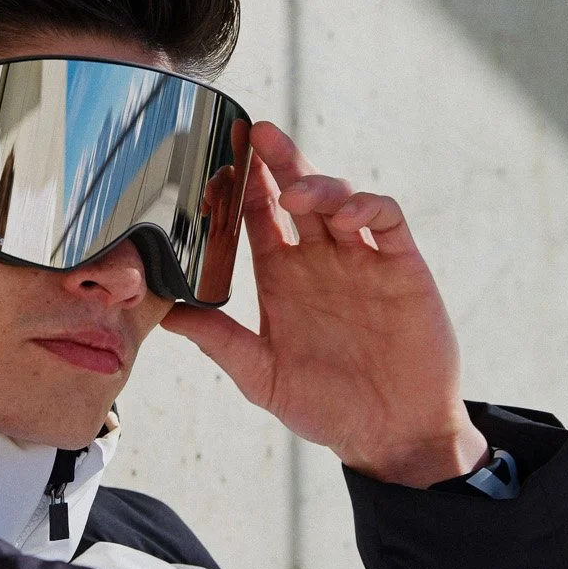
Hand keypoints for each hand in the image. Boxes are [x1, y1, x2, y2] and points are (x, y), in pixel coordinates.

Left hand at [163, 122, 485, 485]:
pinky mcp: (401, 266)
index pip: (256, 217)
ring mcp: (362, 259)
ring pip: (339, 197)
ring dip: (317, 184)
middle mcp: (320, 260)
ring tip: (295, 192)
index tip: (214, 160)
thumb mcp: (261, 375)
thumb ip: (219, 340)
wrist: (392, 435)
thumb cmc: (326, 408)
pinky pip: (386, 219)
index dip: (239, 188)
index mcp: (283, 278)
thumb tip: (166, 312)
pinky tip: (346, 215)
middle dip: (277, 161)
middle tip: (254, 133)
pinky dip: (367, 206)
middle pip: (296, 193)